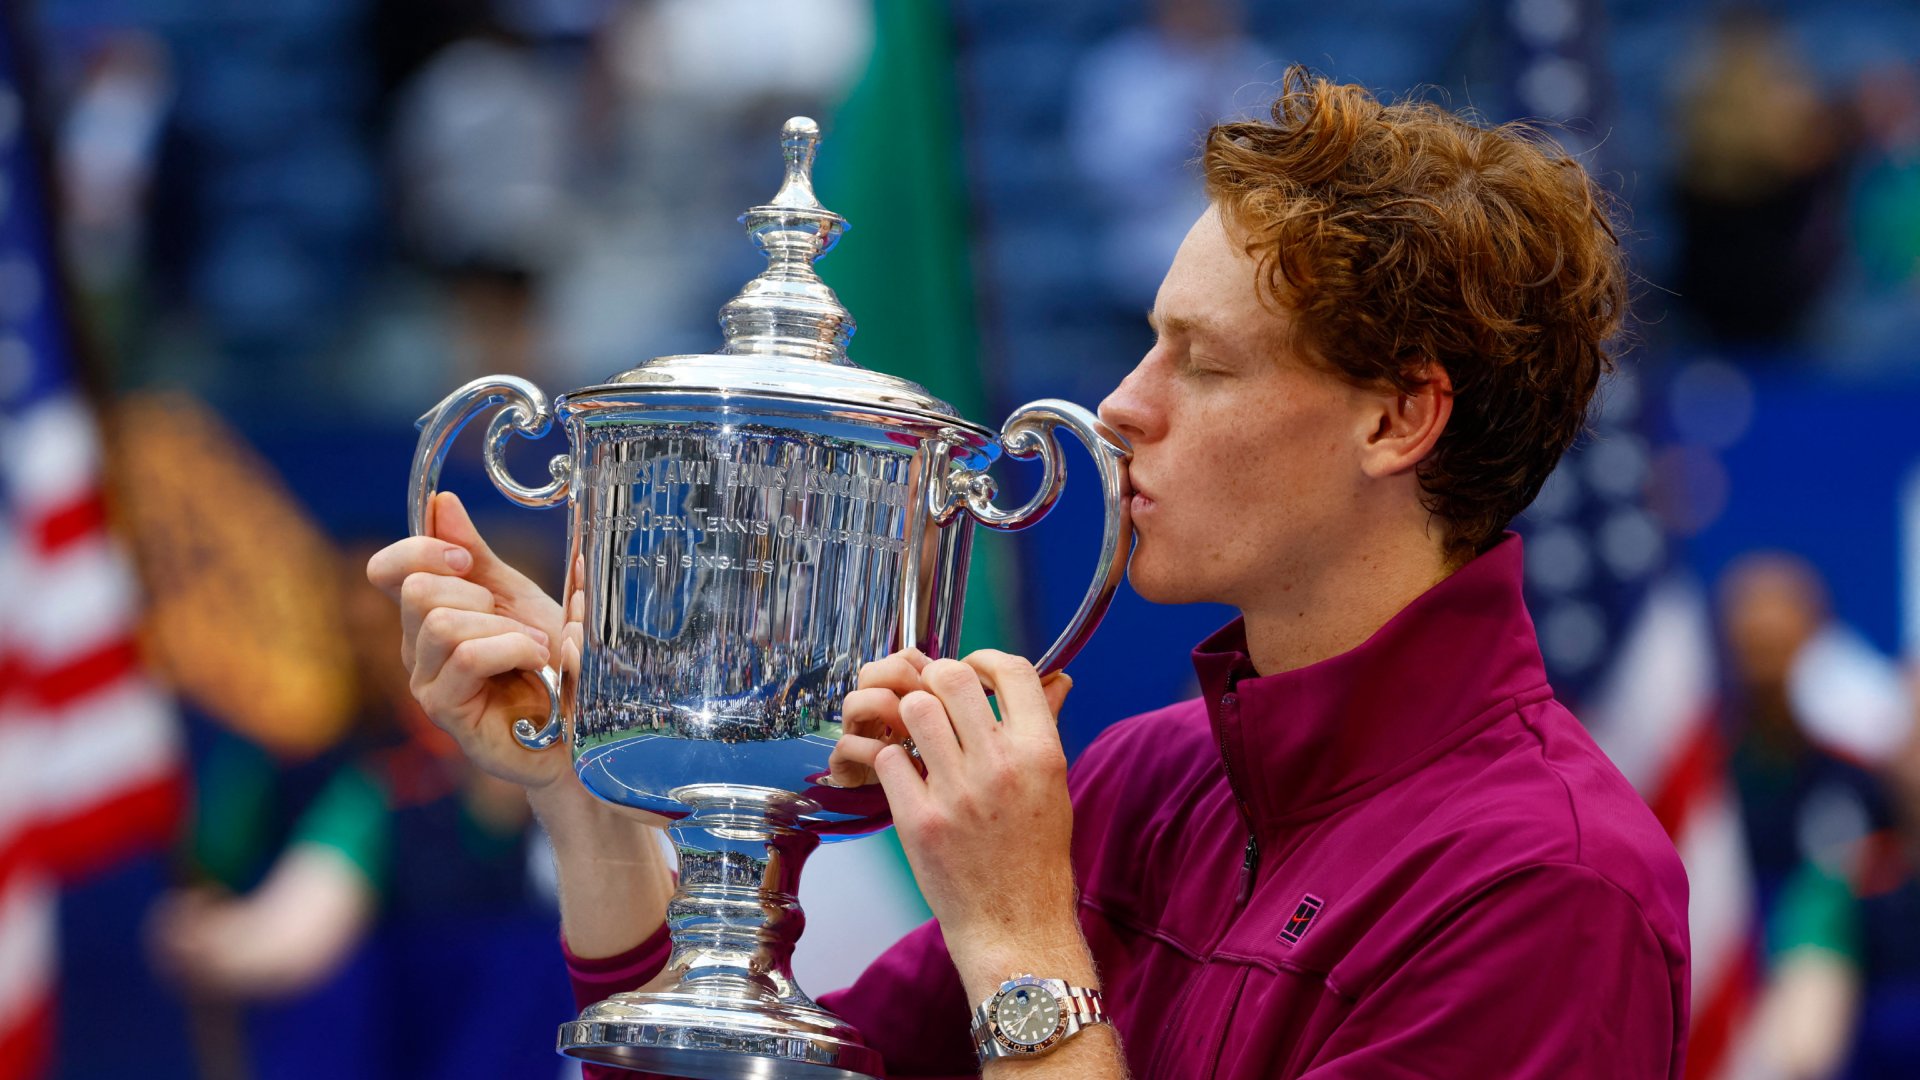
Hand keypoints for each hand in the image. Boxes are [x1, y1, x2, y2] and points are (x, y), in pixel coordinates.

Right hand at [365, 491, 565, 790]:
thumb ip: (478, 557)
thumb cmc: (551, 665)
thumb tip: (442, 503)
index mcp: (430, 614)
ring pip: (440, 624)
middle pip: (416, 590)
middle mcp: (417, 649)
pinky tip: (536, 663)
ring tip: (537, 649)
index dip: (421, 549)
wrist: (583, 724)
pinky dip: (510, 649)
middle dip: (478, 593)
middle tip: (515, 621)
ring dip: (503, 628)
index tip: (467, 560)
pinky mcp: (447, 713)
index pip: (388, 569)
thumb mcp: (518, 599)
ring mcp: (428, 683)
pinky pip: (465, 657)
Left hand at [839, 650, 1079, 971]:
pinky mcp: (919, 820)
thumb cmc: (1036, 855)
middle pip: (952, 678)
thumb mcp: (1055, 785)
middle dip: (938, 680)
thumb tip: (1055, 678)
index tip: (973, 669)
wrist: (1015, 924)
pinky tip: (907, 774)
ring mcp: (957, 793)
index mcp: (1040, 753)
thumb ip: (1044, 727)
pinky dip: (893, 761)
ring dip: (912, 717)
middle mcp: (1000, 766)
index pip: (1012, 670)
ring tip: (920, 736)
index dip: (984, 659)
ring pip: (914, 711)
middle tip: (937, 699)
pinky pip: (890, 759)